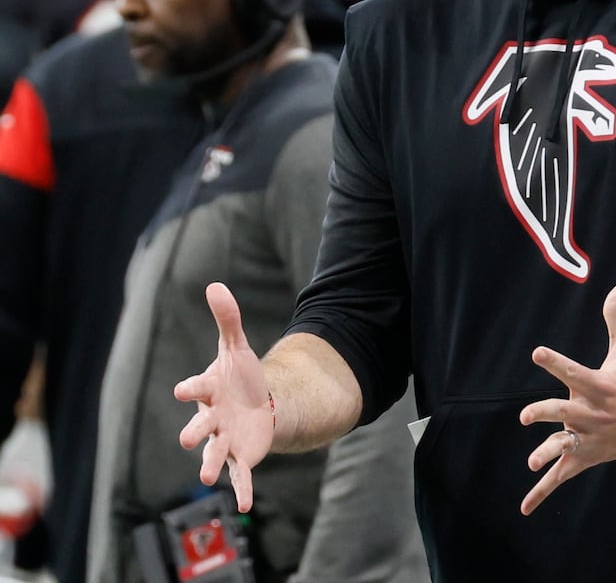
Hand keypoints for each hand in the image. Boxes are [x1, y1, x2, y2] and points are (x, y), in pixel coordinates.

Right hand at [173, 283, 274, 512]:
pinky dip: (241, 489)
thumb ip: (227, 319)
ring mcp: (225, 439)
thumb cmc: (240, 377)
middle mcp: (212, 419)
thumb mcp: (236, 347)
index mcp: (209, 392)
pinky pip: (240, 474)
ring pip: (214, 453)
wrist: (256, 404)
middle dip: (194, 431)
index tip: (183, 389)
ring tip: (205, 475)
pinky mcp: (242, 455)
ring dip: (209, 463)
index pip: (196, 389)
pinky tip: (243, 506)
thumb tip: (216, 285)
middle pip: (200, 426)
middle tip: (187, 438)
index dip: (191, 389)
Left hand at [517, 279, 615, 514]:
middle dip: (546, 414)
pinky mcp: (588, 456)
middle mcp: (595, 413)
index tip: (537, 352)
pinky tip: (524, 507)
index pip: (573, 370)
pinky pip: (562, 475)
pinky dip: (542, 492)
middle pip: (564, 413)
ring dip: (549, 454)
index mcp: (601, 384)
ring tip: (535, 461)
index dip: (555, 361)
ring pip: (564, 446)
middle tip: (527, 416)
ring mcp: (591, 437)